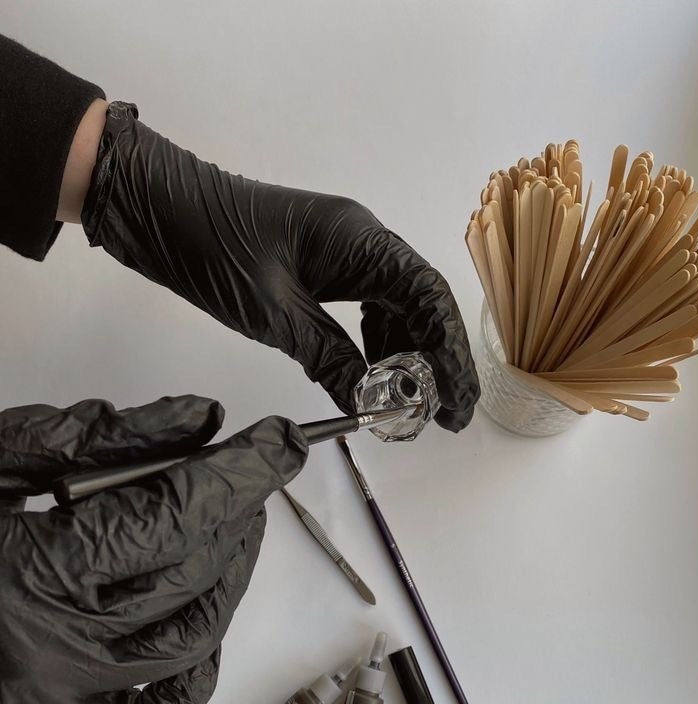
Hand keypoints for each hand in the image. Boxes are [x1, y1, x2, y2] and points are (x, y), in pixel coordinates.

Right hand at [0, 398, 307, 703]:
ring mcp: (65, 686)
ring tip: (232, 535)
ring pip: (190, 642)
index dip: (240, 473)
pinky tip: (201, 627)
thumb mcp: (0, 455)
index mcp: (35, 567)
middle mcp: (56, 639)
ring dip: (229, 581)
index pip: (175, 514)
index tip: (280, 444)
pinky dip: (194, 674)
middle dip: (237, 517)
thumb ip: (103, 435)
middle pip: (191, 575)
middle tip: (248, 479)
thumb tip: (202, 421)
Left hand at [81, 102, 479, 430]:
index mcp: (361, 241)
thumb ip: (328, 357)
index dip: (450, 354)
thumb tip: (366, 401)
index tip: (455, 401)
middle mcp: (363, 242)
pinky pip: (365, 306)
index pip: (428, 298)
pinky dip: (374, 344)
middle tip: (442, 414)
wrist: (155, 207)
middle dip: (436, 360)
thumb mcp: (272, 314)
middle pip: (421, 304)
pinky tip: (371, 376)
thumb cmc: (208, 244)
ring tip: (407, 404)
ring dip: (406, 355)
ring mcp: (343, 251)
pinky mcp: (321, 265)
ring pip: (395, 307)